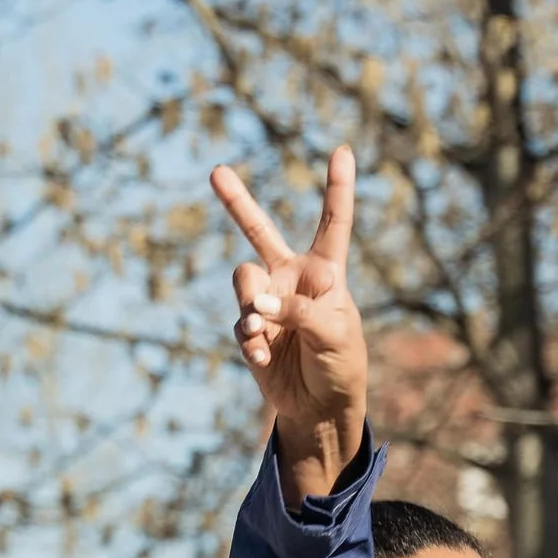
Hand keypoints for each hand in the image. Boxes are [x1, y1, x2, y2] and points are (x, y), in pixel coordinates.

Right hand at [212, 145, 366, 504]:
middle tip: (216, 171)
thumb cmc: (341, 364)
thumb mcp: (334, 334)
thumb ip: (299, 311)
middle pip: (258, 231)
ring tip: (260, 328)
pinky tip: (264, 358)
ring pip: (242, 280)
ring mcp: (265, 303)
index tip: (342, 150)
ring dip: (249, 303)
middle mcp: (291, 278)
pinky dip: (250, 342)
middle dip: (235, 201)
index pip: (332, 221)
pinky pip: (238, 325)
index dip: (338, 186)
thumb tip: (256, 306)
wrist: (320, 407)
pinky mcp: (248, 331)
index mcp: (325, 271)